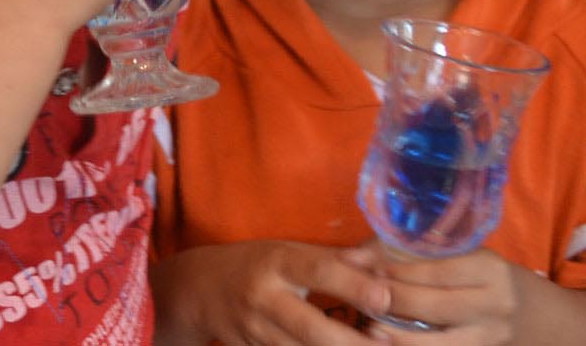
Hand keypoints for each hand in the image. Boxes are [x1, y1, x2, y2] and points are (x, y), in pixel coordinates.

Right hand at [159, 241, 390, 345]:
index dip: (354, 286)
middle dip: (353, 343)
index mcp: (277, 263)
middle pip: (312, 328)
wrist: (196, 290)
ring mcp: (255, 331)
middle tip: (389, 345)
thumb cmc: (253, 264)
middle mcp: (264, 297)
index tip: (387, 298)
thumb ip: (334, 259)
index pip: (319, 272)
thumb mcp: (287, 250)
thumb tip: (384, 258)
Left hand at [374, 246, 522, 343]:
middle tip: (365, 298)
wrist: (527, 312)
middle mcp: (496, 304)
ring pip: (440, 343)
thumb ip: (406, 251)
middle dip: (396, 302)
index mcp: (489, 269)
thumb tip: (351, 259)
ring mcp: (492, 337)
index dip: (400, 271)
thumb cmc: (476, 274)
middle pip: (436, 306)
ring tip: (370, 329)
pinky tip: (389, 344)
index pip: (438, 270)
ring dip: (400, 337)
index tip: (369, 270)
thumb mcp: (456, 254)